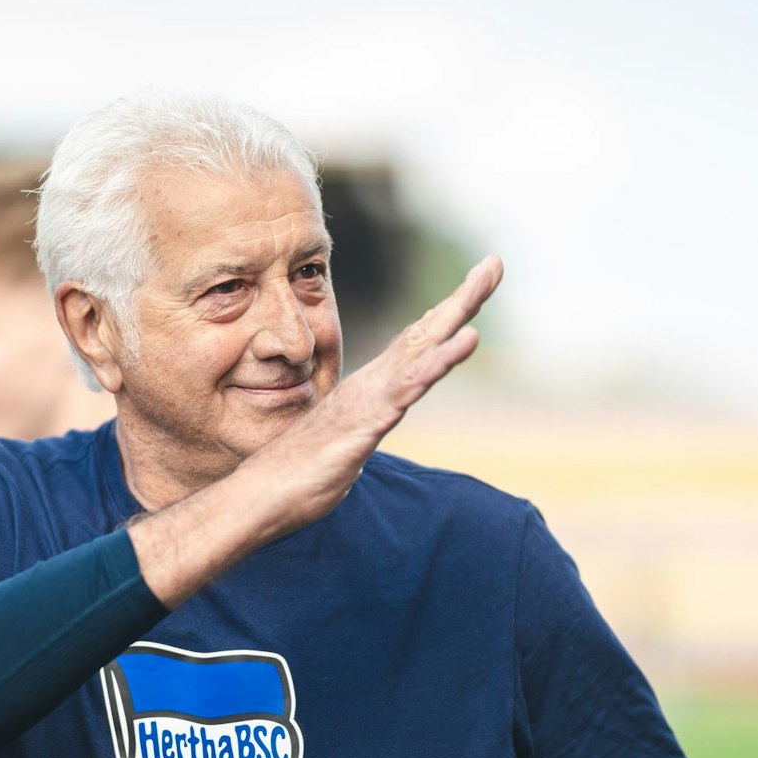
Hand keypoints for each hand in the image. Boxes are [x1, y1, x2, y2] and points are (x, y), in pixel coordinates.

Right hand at [244, 254, 503, 532]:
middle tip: (495, 262)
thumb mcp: (343, 455)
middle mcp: (373, 383)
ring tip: (486, 278)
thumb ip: (356, 440)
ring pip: (423, 347)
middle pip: (425, 332)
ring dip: (457, 312)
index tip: (474, 286)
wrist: (262, 495)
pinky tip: (469, 339)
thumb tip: (357, 442)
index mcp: (371, 390)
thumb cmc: (297, 478)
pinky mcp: (369, 419)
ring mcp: (371, 397)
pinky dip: (441, 360)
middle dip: (462, 298)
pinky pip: (411, 385)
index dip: (446, 316)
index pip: (415, 346)